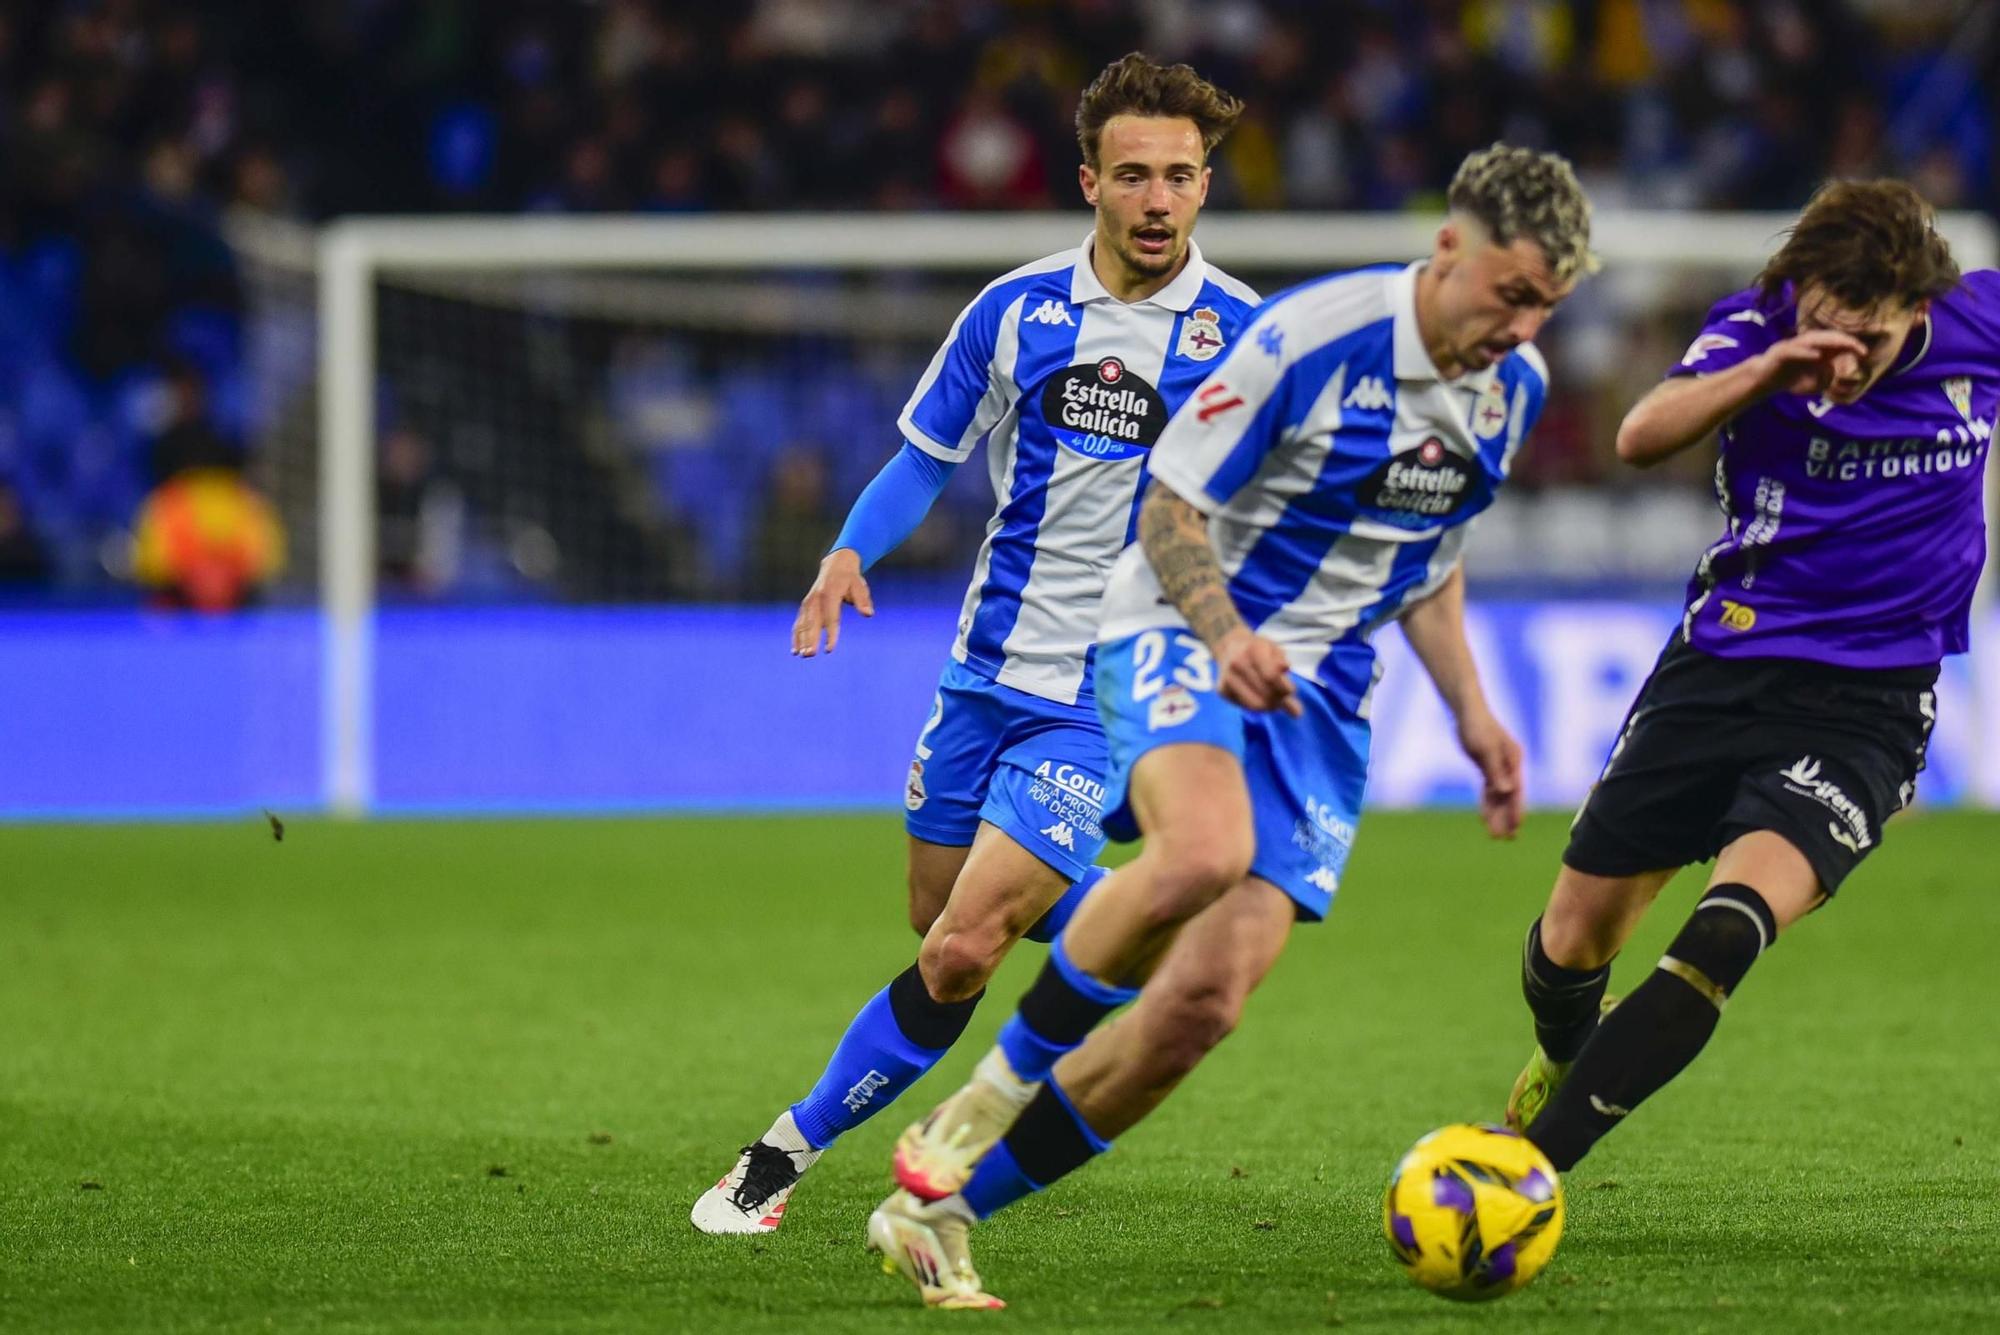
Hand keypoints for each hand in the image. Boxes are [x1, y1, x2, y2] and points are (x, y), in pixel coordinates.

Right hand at [793, 549, 872, 656]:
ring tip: (801, 655)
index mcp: (830, 594)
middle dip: (810, 639)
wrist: (836, 565)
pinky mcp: (805, 607)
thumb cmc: (850, 579)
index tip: (829, 649)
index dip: (830, 634)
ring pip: (803, 624)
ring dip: (801, 640)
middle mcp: (815, 599)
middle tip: (810, 655)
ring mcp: (808, 603)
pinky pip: (798, 623)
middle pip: (813, 622)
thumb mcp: (860, 586)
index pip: (831, 617)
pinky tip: (795, 651)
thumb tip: (869, 614)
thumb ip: (863, 600)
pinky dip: (796, 636)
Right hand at [1215, 628, 1301, 716]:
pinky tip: (1262, 699)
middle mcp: (1237, 664)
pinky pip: (1246, 706)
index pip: (1271, 676)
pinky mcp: (1222, 691)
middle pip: (1265, 693)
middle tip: (1285, 699)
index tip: (1291, 691)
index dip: (1284, 688)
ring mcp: (1227, 678)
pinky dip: (1258, 706)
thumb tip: (1286, 668)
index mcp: (1252, 650)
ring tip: (1276, 703)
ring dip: (1270, 706)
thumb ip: (1281, 660)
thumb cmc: (1256, 648)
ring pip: (1255, 704)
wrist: (1229, 646)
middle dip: (1280, 700)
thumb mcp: (1273, 648)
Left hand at [1457, 706, 1523, 838]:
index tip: (1516, 827)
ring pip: (1499, 796)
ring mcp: (1499, 766)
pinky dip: (1487, 804)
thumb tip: (1507, 791)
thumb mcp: (1485, 749)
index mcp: (1514, 760)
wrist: (1467, 711)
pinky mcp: (1488, 767)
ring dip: (1497, 815)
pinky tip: (1485, 818)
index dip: (1516, 810)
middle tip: (1506, 839)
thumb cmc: (1476, 726)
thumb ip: (1496, 770)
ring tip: (1495, 835)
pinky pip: (1489, 790)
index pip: (1517, 790)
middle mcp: (1510, 765)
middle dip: (1508, 818)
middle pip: (1510, 796)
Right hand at [1754, 329, 1868, 397]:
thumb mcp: (1813, 385)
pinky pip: (1795, 351)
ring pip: (1813, 339)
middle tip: (1858, 348)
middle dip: (1845, 340)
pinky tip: (1818, 356)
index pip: (1837, 342)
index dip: (1851, 345)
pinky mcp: (1780, 353)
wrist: (1762, 381)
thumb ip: (1826, 379)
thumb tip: (1831, 370)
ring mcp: (1793, 346)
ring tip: (1843, 345)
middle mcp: (1806, 344)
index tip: (1865, 353)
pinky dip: (1806, 352)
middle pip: (1828, 336)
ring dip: (1829, 341)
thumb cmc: (1789, 380)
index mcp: (1816, 348)